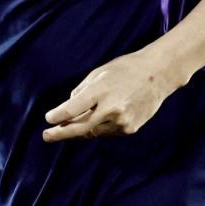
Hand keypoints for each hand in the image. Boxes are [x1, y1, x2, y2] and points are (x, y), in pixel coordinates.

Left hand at [43, 49, 178, 142]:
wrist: (158, 75)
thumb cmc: (125, 69)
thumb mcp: (99, 73)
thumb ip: (82, 91)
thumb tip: (69, 109)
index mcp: (101, 90)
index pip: (73, 108)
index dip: (58, 115)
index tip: (48, 119)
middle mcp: (111, 108)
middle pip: (81, 127)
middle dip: (62, 133)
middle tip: (46, 136)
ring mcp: (122, 121)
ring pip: (93, 132)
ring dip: (78, 131)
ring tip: (65, 129)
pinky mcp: (130, 129)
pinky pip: (106, 132)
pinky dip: (97, 128)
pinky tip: (93, 122)